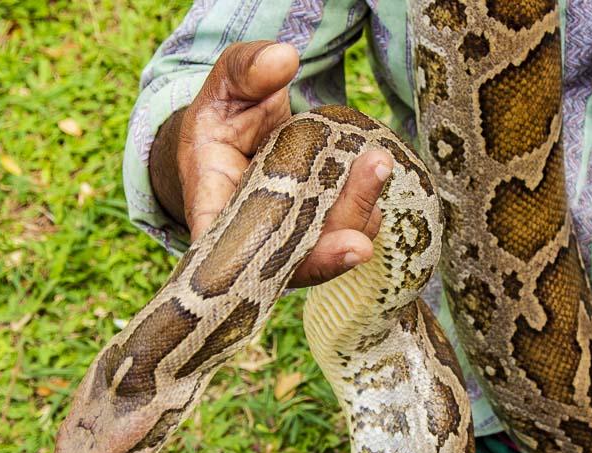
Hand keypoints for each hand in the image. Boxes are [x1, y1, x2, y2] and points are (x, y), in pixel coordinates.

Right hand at [150, 41, 391, 286]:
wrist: (244, 141)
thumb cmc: (226, 116)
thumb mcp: (226, 85)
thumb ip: (246, 69)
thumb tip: (283, 58)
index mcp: (212, 202)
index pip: (224, 241)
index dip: (255, 255)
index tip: (285, 249)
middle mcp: (254, 235)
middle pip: (295, 253)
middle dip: (334, 231)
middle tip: (368, 182)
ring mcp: (292, 240)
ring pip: (329, 246)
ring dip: (359, 211)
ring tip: (378, 162)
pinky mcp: (321, 233)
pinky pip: (348, 231)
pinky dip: (366, 207)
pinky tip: (376, 173)